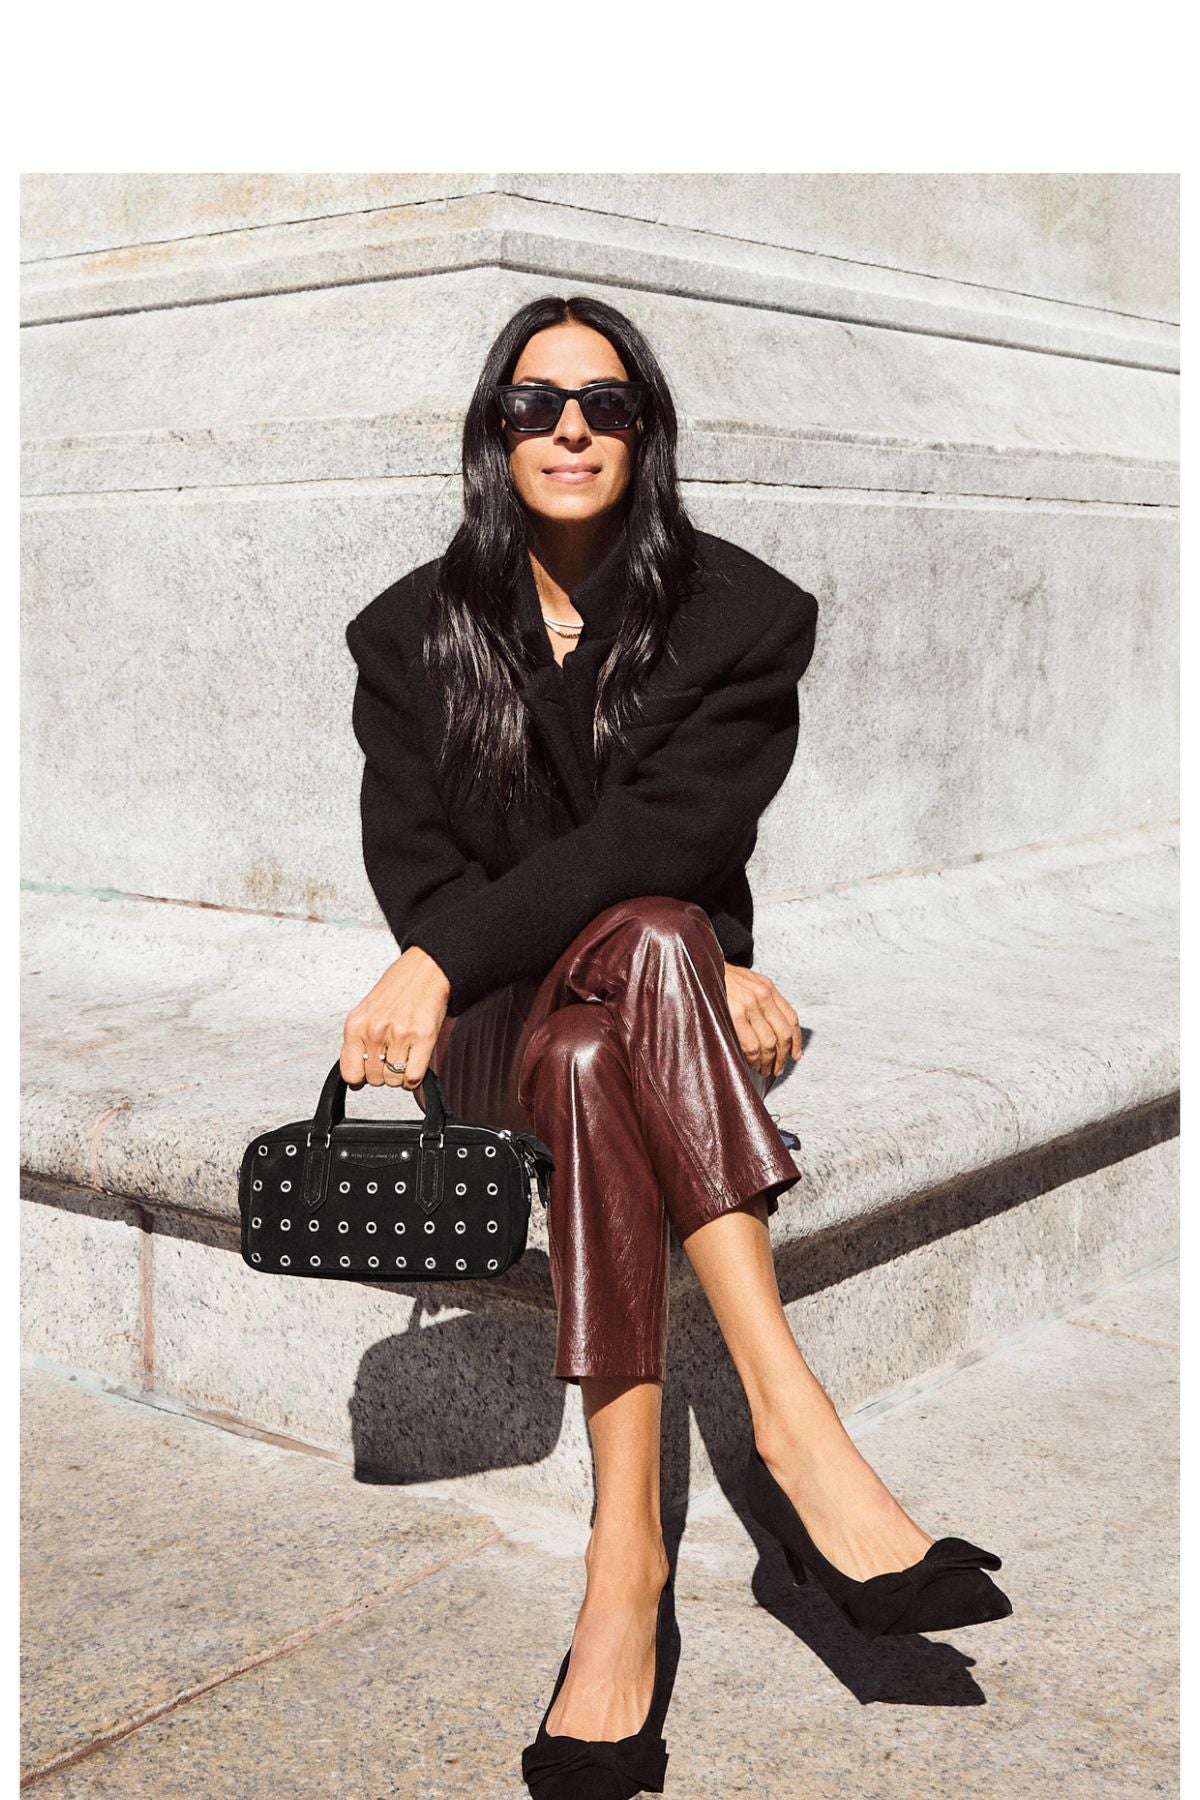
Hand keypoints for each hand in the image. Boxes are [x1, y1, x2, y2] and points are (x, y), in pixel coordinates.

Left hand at [340, 947, 451, 1092]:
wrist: (425, 970)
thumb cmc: (397, 989)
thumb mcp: (366, 1012)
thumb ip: (356, 1044)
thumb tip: (355, 1081)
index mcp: (356, 1025)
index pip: (350, 1073)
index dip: (360, 1078)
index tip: (367, 1072)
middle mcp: (375, 1030)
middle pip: (374, 1079)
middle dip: (382, 1073)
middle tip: (390, 1058)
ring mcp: (400, 1035)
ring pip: (394, 1081)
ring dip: (399, 1076)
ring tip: (403, 1057)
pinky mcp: (424, 1038)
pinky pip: (413, 1077)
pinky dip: (414, 1078)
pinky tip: (414, 1064)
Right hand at [723, 963, 801, 1078]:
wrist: (698, 968)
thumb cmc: (719, 979)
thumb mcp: (747, 981)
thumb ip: (762, 999)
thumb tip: (772, 1027)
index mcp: (768, 987)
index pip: (791, 1018)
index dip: (796, 1041)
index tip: (795, 1054)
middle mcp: (763, 995)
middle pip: (783, 1034)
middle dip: (783, 1056)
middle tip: (778, 1068)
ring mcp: (750, 1005)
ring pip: (769, 1043)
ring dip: (769, 1061)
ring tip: (764, 1069)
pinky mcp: (735, 1014)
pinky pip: (752, 1045)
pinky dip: (754, 1059)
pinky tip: (752, 1063)